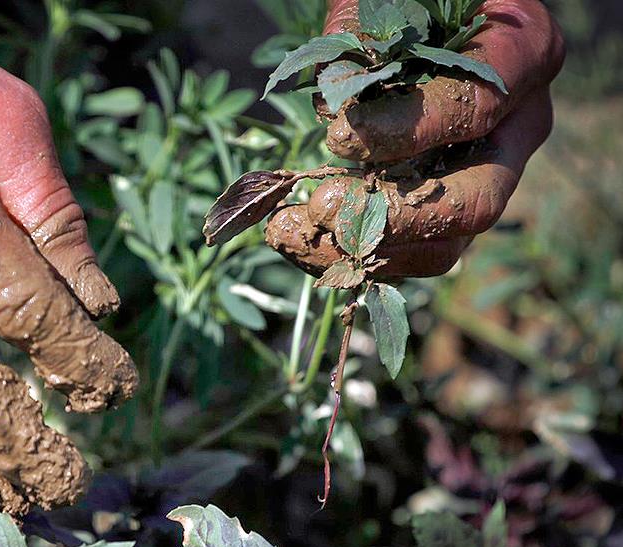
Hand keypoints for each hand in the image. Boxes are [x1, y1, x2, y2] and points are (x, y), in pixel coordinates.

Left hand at [266, 0, 563, 277]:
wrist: (419, 10)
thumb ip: (361, 42)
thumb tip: (335, 111)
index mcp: (523, 54)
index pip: (474, 109)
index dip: (404, 132)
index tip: (338, 137)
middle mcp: (517, 127)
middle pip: (477, 201)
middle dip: (394, 216)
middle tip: (322, 205)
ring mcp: (484, 174)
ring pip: (445, 246)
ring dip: (362, 250)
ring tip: (291, 231)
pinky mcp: (443, 207)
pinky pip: (409, 252)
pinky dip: (350, 255)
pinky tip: (295, 237)